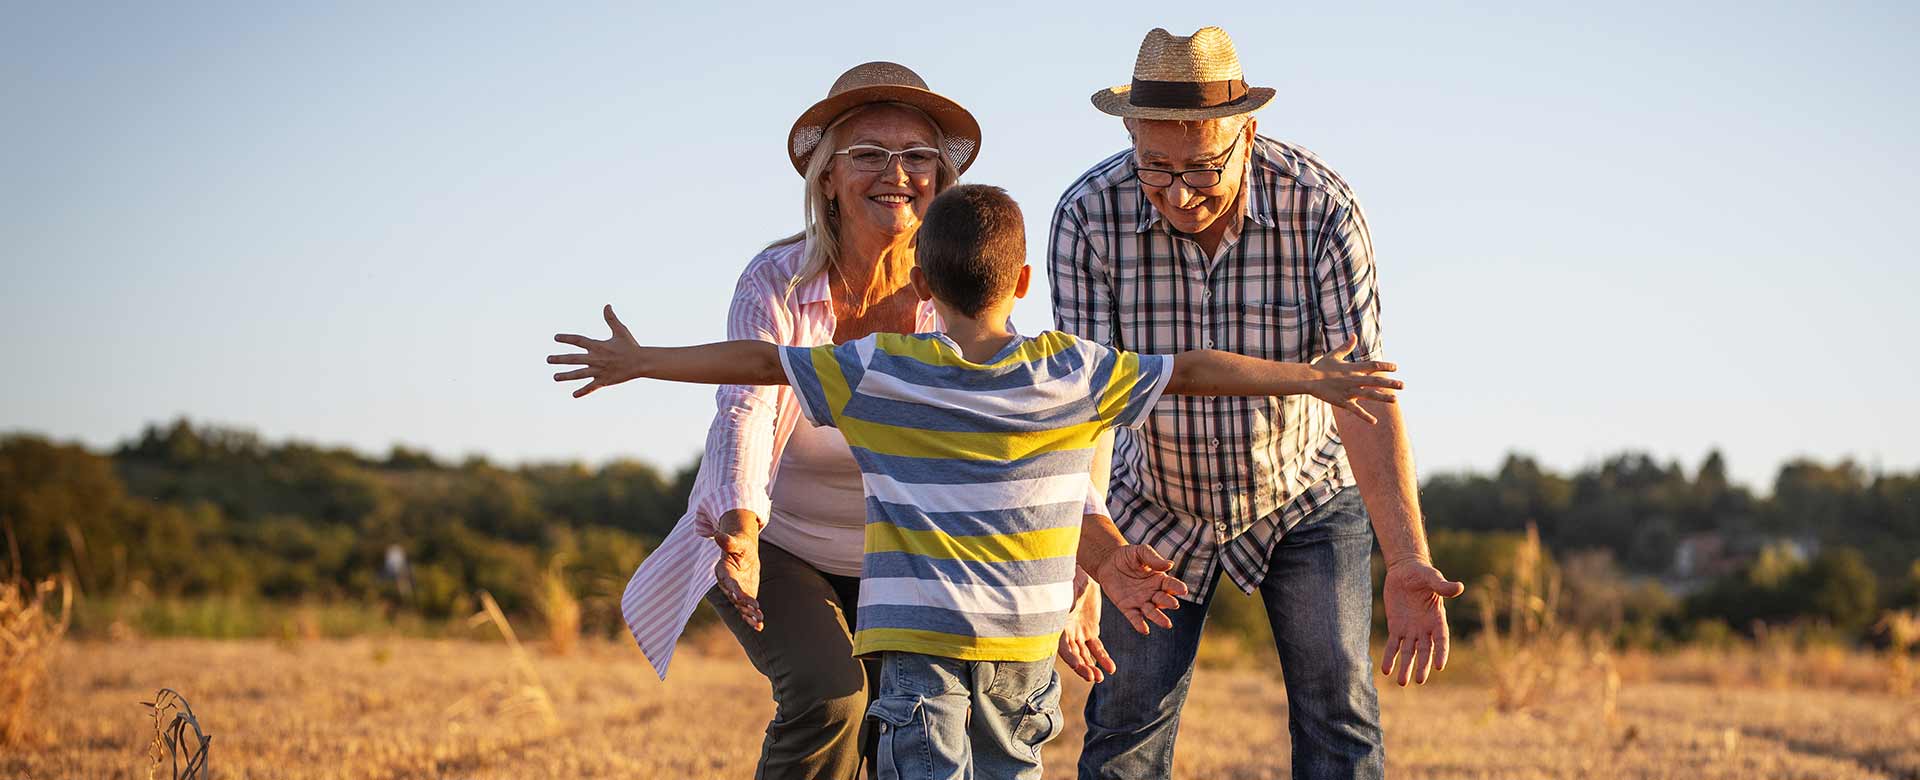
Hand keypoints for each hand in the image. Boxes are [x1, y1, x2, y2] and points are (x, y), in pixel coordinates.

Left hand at [548, 304, 644, 397]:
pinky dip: (582, 391)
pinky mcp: (604, 381)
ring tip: (555, 377)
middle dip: (560, 359)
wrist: (640, 362)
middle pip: (573, 359)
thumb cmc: (630, 346)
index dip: (566, 338)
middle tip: (548, 359)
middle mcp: (595, 358)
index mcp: (598, 346)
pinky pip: (591, 387)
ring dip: (566, 376)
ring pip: (579, 374)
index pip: (578, 340)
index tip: (556, 337)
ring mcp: (599, 371)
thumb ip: (611, 319)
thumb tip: (606, 305)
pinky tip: (574, 395)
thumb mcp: (620, 331)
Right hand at [712, 509, 763, 630]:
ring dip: (750, 615)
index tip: (739, 597)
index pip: (728, 582)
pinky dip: (752, 619)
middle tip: (756, 611)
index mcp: (723, 572)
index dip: (734, 589)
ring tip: (760, 622)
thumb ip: (728, 542)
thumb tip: (717, 534)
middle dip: (745, 605)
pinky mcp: (744, 598)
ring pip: (741, 607)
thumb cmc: (740, 545)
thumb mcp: (737, 543)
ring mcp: (736, 593)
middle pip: (735, 597)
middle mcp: (728, 585)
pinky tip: (760, 628)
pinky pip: (747, 611)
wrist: (743, 553)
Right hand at [1058, 569, 1115, 682]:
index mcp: (1057, 625)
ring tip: (1102, 677)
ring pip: (1085, 654)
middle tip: (1094, 678)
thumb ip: (1068, 604)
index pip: (1062, 646)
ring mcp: (1078, 633)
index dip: (1069, 657)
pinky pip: (1097, 648)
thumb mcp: (1066, 592)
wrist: (1079, 574)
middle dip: (1083, 667)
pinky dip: (1103, 658)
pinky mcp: (1090, 631)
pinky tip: (1111, 668)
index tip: (1078, 666)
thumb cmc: (1069, 582)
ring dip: (1092, 666)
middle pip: (1074, 655)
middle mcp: (1066, 633)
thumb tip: (1067, 611)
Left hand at [1092, 545, 1189, 634]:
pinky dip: (1139, 624)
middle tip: (1174, 604)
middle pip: (1164, 599)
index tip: (1183, 590)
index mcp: (1159, 579)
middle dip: (1169, 602)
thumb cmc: (1128, 555)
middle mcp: (1153, 592)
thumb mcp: (1141, 552)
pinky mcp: (1127, 607)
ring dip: (1159, 618)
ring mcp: (1141, 601)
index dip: (1178, 587)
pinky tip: (1144, 630)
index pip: (1171, 584)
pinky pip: (1135, 617)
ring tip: (1167, 624)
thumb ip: (1153, 558)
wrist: (1108, 561)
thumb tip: (1170, 564)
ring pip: (1152, 612)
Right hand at [1307, 337, 1401, 423]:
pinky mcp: (1343, 401)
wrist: (1309, 378)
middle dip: (1390, 383)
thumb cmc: (1321, 366)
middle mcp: (1354, 379)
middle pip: (1376, 381)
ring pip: (1369, 395)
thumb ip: (1346, 347)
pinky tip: (1374, 421)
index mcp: (1353, 368)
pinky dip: (1365, 416)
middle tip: (1403, 385)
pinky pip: (1356, 410)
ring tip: (1395, 400)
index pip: (1373, 366)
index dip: (1385, 366)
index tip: (1396, 367)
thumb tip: (1354, 336)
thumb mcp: (1335, 355)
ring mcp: (1349, 391)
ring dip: (1383, 398)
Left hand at [1379, 558, 1464, 685]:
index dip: (1441, 652)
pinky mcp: (1396, 627)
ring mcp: (1410, 630)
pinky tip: (1385, 670)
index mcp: (1438, 619)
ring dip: (1405, 667)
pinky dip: (1390, 657)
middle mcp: (1425, 628)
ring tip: (1401, 682)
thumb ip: (1442, 586)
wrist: (1405, 571)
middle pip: (1425, 651)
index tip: (1439, 666)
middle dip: (1423, 665)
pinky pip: (1393, 645)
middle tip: (1419, 680)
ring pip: (1408, 652)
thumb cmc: (1422, 574)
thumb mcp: (1432, 578)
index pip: (1441, 639)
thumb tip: (1459, 587)